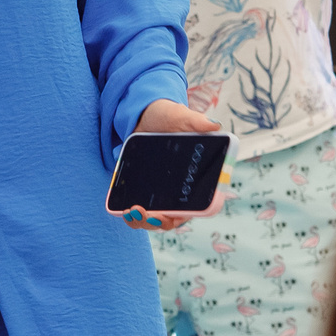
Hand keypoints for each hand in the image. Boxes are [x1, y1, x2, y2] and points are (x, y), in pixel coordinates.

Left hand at [125, 99, 224, 231]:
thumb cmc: (168, 116)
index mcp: (193, 179)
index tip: (166, 215)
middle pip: (169, 218)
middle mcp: (177, 189)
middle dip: (155, 221)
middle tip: (140, 211)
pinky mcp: (141, 188)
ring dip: (141, 221)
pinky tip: (120, 207)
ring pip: (152, 217)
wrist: (145, 113)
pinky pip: (138, 208)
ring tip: (129, 211)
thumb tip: (215, 126)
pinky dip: (130, 213)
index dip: (180, 217)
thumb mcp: (181, 116)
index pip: (192, 208)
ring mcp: (159, 191)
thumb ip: (196, 121)